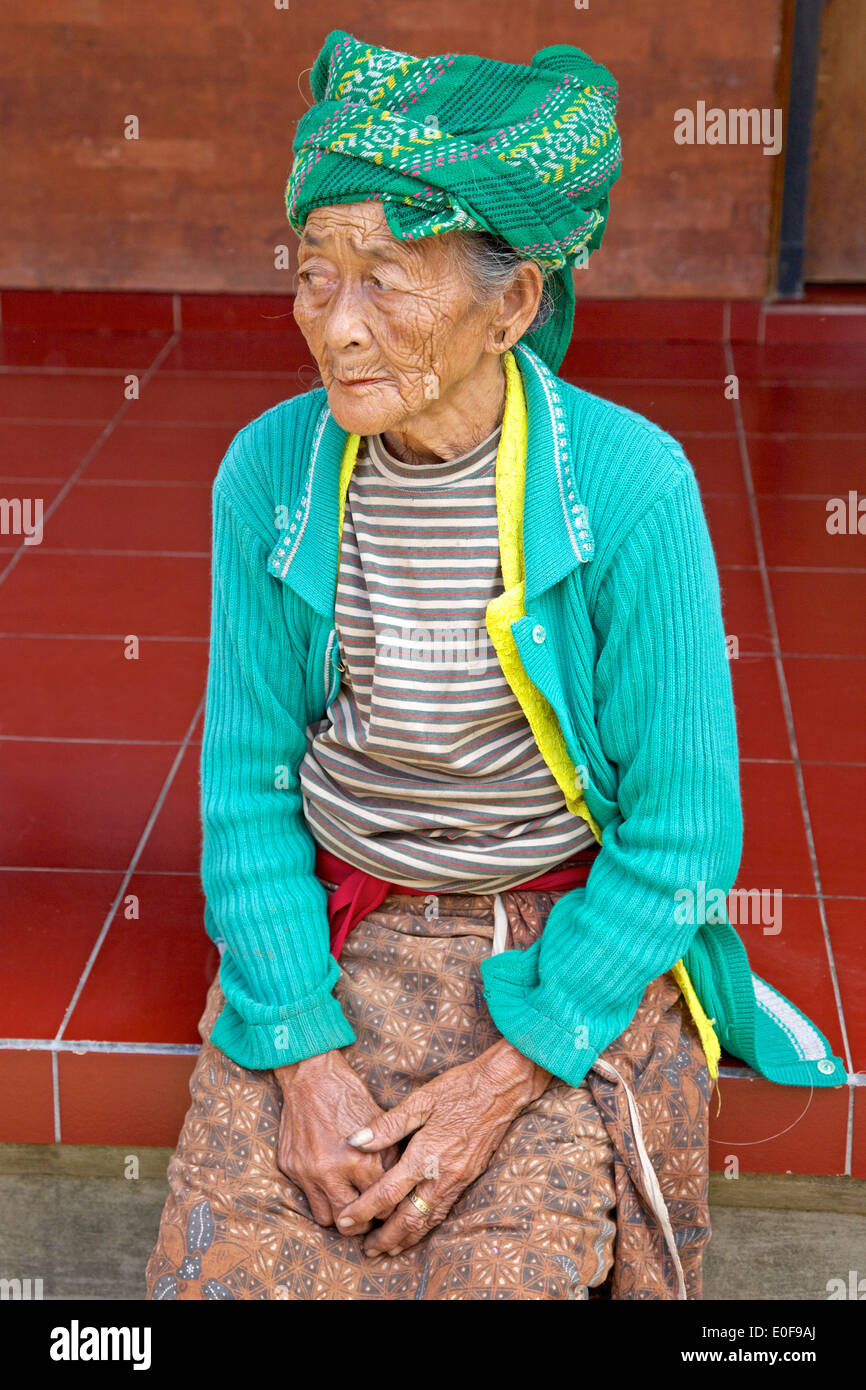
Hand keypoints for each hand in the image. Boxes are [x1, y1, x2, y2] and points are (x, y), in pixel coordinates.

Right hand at [275, 1049, 398, 1232]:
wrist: (311, 1076)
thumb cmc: (350, 1095)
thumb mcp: (380, 1123)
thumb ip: (389, 1156)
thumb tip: (399, 1182)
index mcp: (362, 1162)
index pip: (381, 1206)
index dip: (387, 1207)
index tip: (388, 1205)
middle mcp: (333, 1173)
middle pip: (352, 1223)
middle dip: (363, 1221)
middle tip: (369, 1213)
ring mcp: (309, 1173)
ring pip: (327, 1218)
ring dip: (339, 1213)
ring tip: (348, 1202)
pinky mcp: (291, 1169)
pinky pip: (307, 1198)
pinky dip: (319, 1196)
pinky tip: (329, 1185)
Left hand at [335, 1040, 550, 1256]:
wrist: (502, 1088)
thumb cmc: (459, 1088)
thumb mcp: (420, 1099)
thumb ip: (387, 1125)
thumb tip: (354, 1141)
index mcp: (425, 1155)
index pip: (388, 1193)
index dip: (364, 1210)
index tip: (345, 1221)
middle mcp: (442, 1175)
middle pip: (409, 1218)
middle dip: (386, 1238)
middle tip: (366, 1250)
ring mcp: (458, 1180)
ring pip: (428, 1221)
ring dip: (407, 1238)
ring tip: (389, 1249)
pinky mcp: (469, 1178)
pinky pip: (444, 1212)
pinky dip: (427, 1227)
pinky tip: (419, 1229)